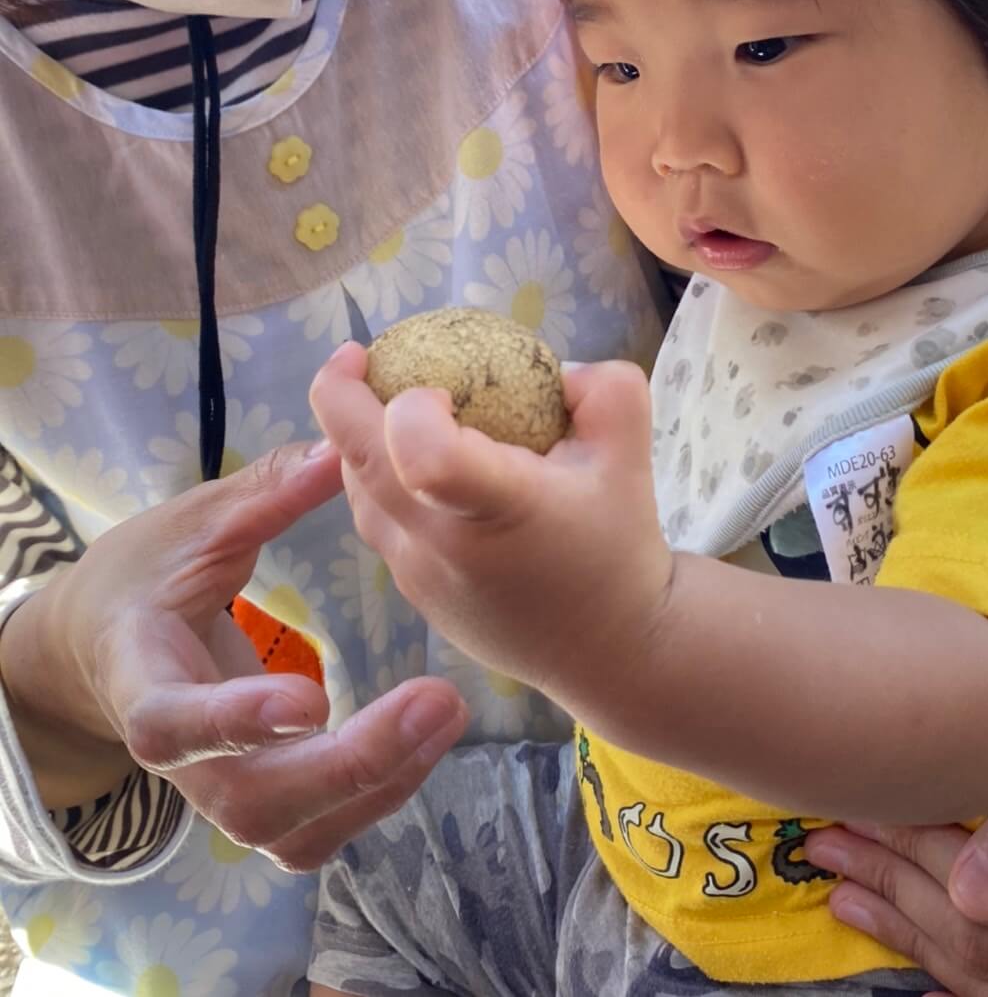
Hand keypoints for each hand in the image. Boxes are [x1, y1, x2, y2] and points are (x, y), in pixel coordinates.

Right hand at [0, 441, 466, 871]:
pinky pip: (321, 828)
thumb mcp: (192, 525)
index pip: (174, 722)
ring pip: (295, 831)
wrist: (105, 645)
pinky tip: (431, 738)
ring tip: (448, 714)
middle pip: (255, 798)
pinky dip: (380, 795)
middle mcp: (181, 761)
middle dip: (349, 763)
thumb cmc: (145, 576)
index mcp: (144, 681)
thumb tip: (339, 449)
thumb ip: (263, 495)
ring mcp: (222, 791)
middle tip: (436, 701)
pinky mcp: (264, 802)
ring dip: (379, 784)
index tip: (306, 698)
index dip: (234, 721)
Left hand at [309, 342, 671, 708]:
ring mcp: (417, 575)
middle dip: (340, 395)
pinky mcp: (411, 592)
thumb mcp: (630, 450)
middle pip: (361, 462)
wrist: (610, 648)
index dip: (412, 407)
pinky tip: (411, 459)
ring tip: (385, 403)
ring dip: (355, 440)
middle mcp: (444, 545)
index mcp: (500, 507)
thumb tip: (553, 367)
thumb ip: (601, 388)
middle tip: (357, 356)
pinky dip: (377, 479)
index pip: (426, 457)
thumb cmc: (617, 542)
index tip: (439, 386)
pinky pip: (374, 521)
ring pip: (357, 492)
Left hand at [805, 763, 987, 995]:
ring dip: (914, 939)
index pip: (987, 901)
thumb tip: (974, 896)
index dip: (911, 856)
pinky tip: (923, 977)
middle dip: (895, 893)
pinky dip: (965, 985)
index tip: (850, 815)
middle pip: (984, 945)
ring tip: (847, 899)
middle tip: (824, 849)